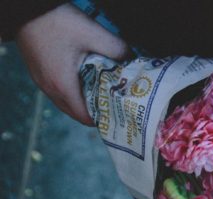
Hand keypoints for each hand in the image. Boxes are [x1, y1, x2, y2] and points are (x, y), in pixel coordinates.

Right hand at [16, 4, 129, 125]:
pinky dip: (72, 92)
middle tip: (112, 102)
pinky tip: (84, 78)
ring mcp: (41, 82)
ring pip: (66, 103)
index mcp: (63, 86)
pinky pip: (57, 91)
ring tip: (100, 91)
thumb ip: (117, 49)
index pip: (85, 118)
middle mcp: (50, 89)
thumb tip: (132, 59)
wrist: (25, 9)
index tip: (118, 113)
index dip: (103, 119)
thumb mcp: (93, 34)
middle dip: (95, 112)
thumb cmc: (57, 22)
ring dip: (83, 101)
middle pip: (76, 113)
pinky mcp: (38, 72)